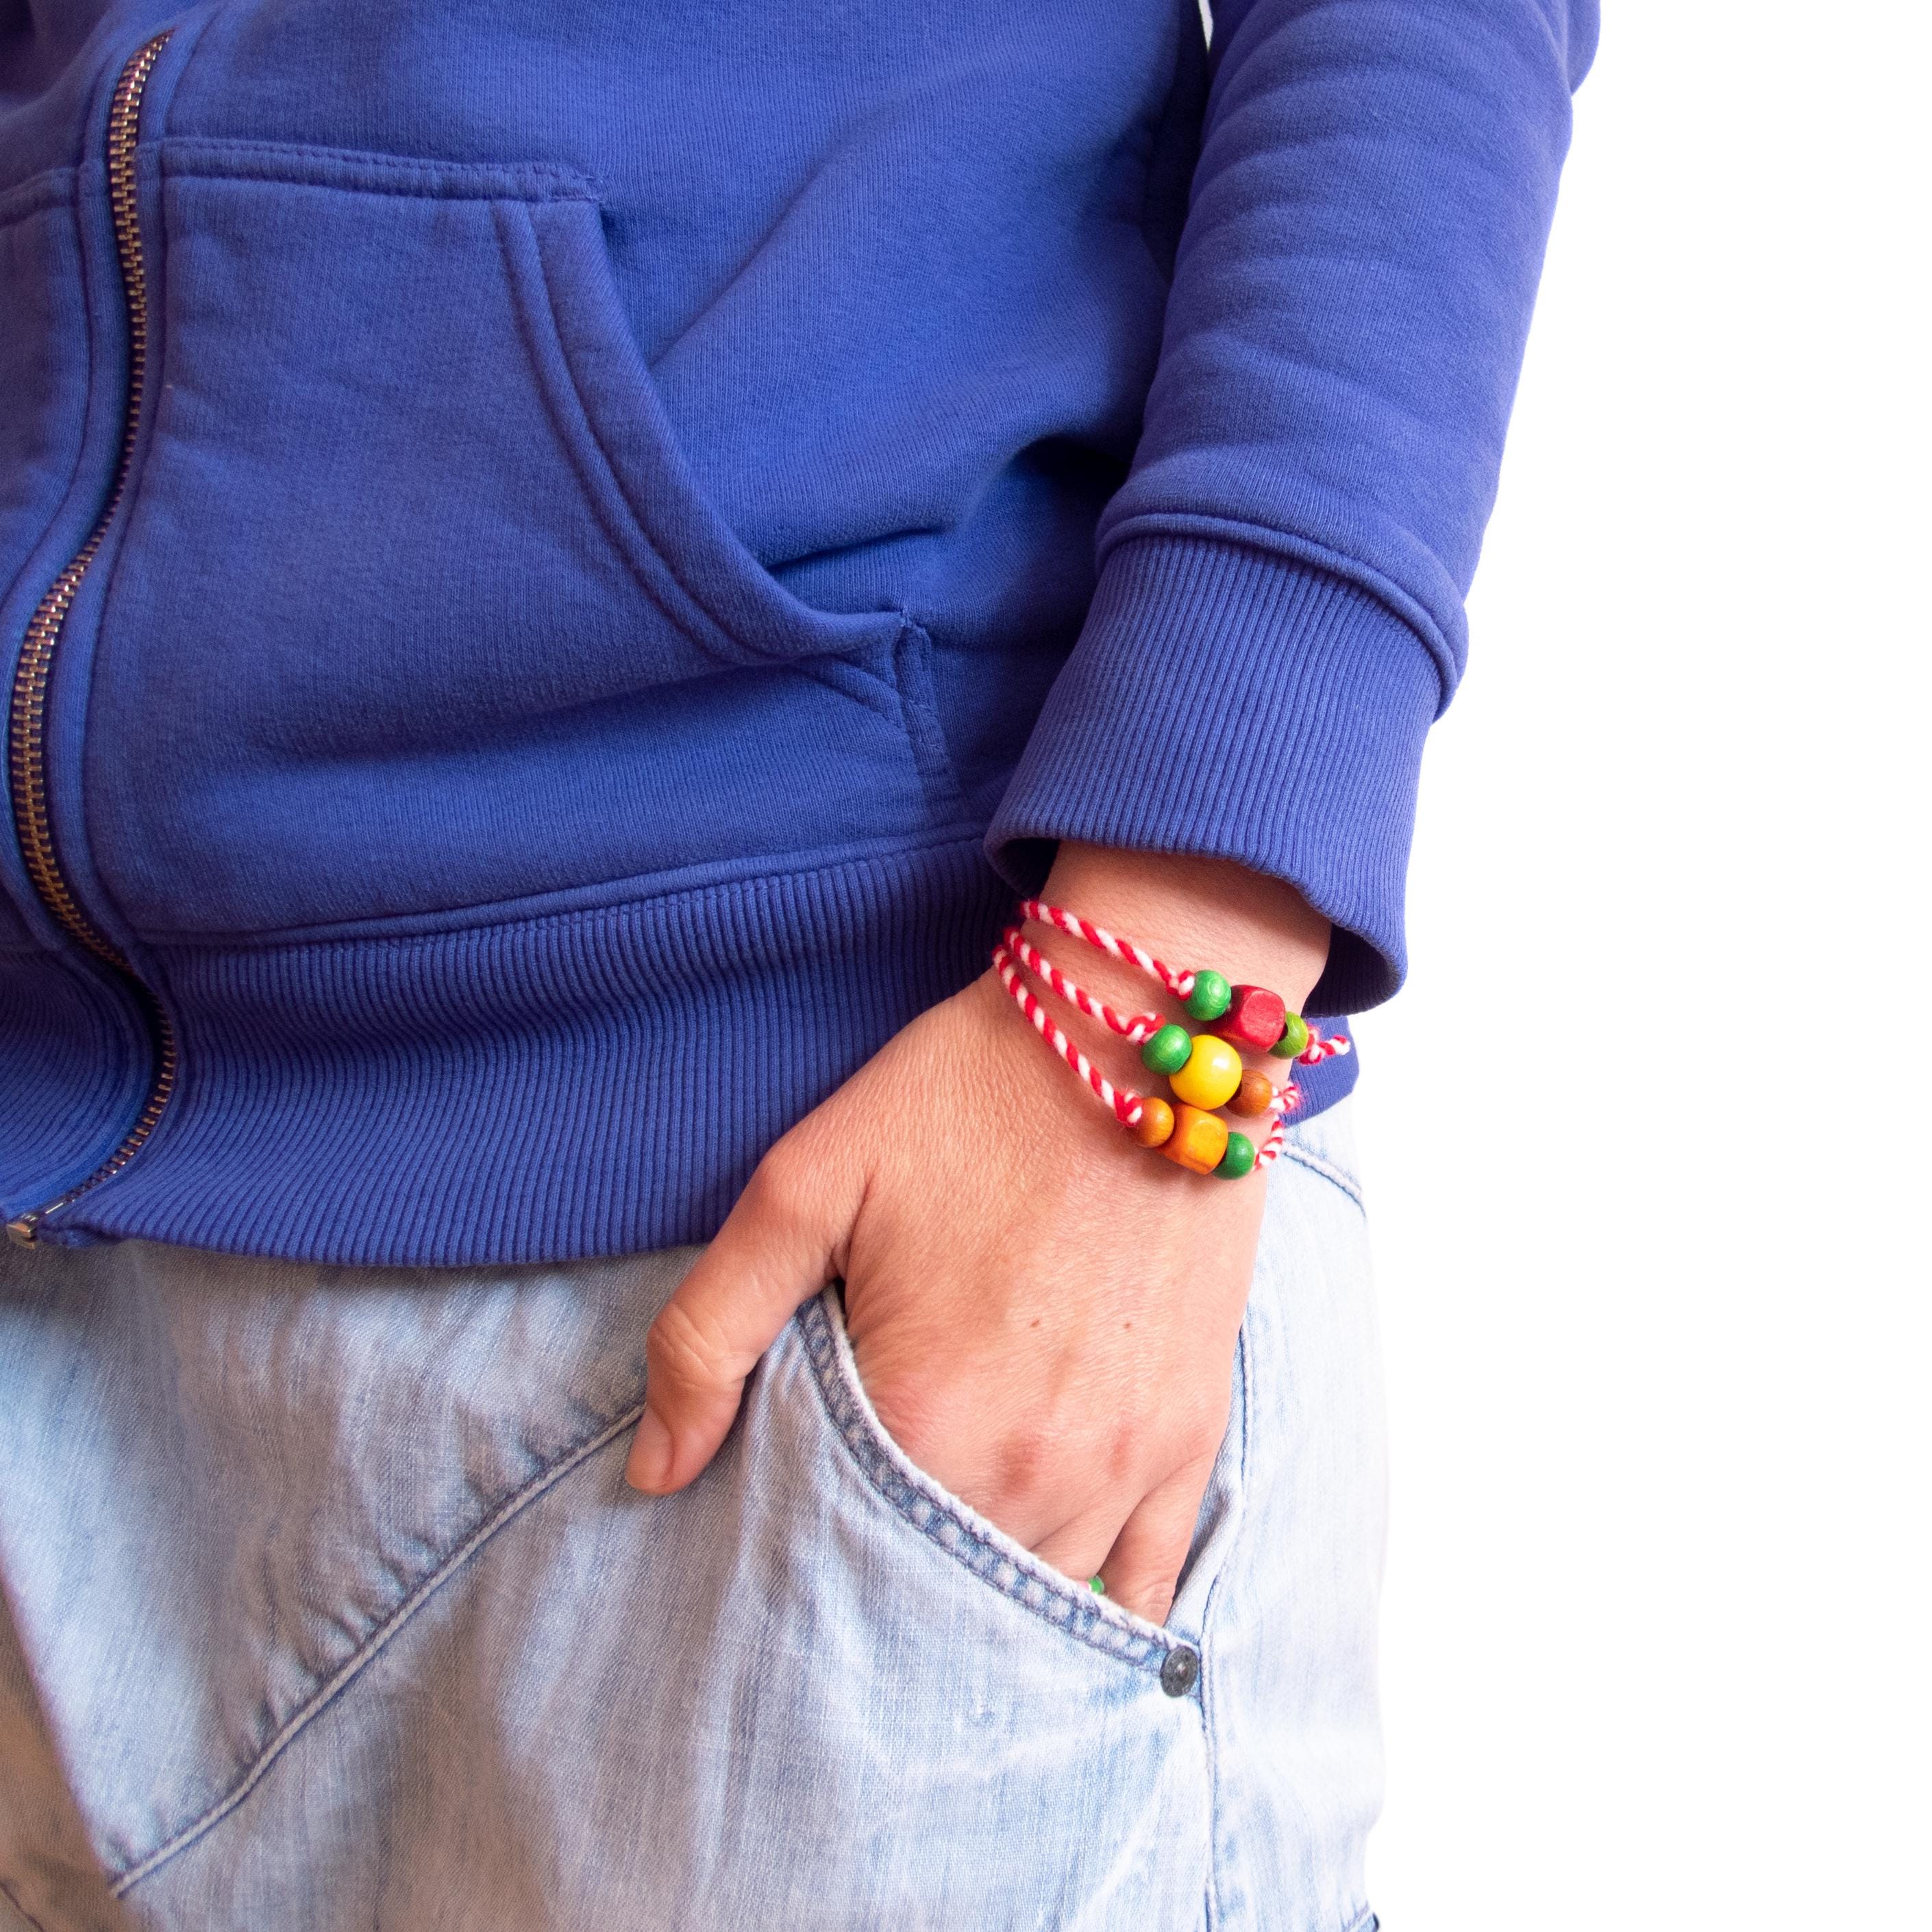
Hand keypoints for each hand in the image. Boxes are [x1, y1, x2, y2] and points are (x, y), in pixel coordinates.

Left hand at [624, 844, 1329, 1622]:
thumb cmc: (963, 1097)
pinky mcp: (1189, 1432)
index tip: (772, 1542)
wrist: (1138, 1032)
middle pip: (938, 1602)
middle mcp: (1035, 1466)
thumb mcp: (804, 1184)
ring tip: (926, 1575)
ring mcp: (1125, 1459)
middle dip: (883, 1599)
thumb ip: (708, 1333)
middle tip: (841, 1567)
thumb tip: (654, 1470)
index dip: (795, 1563)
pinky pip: (1147, 1580)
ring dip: (978, 1603)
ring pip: (1039, 1606)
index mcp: (928, 1414)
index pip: (836, 1564)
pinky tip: (1041, 1594)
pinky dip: (1093, 1607)